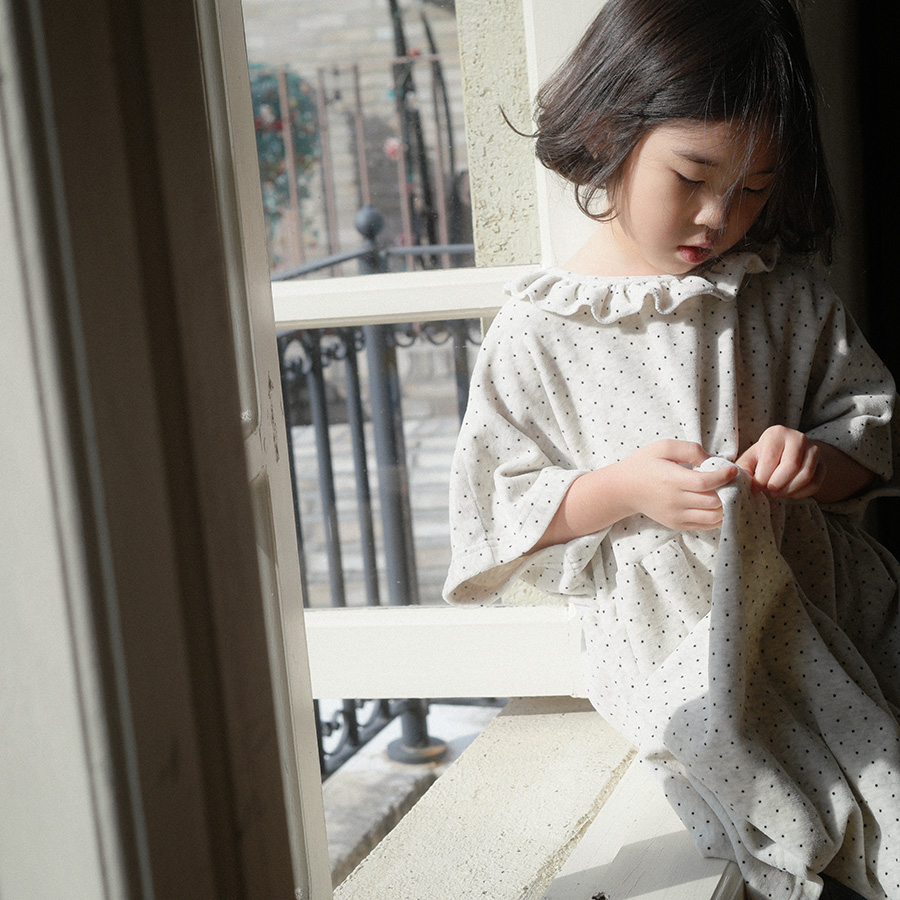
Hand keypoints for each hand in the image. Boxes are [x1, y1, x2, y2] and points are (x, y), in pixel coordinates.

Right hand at [616, 440, 737, 530]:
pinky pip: (705, 526)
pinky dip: (717, 517)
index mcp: (672, 480)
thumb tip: (712, 461)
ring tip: (728, 495)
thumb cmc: (644, 464)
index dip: (725, 477)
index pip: (706, 482)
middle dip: (729, 491)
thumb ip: (690, 450)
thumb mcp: (664, 447)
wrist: (624, 489)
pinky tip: (719, 506)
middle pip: (713, 501)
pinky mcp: (676, 524)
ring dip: (726, 507)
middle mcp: (675, 501)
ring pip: (713, 517)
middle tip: (734, 483)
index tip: (733, 470)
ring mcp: (676, 515)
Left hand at [735, 426, 824, 497]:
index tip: (755, 488)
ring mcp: (814, 450)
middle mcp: (798, 437)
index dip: (761, 478)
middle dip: (777, 484)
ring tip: (777, 493)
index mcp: (777, 433)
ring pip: (805, 476)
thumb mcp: (750, 459)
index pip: (770, 459)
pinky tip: (789, 492)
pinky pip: (815, 483)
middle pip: (791, 467)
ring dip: (789, 490)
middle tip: (769, 491)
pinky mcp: (823, 464)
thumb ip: (744, 468)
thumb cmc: (763, 457)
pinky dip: (800, 493)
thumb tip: (742, 480)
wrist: (787, 454)